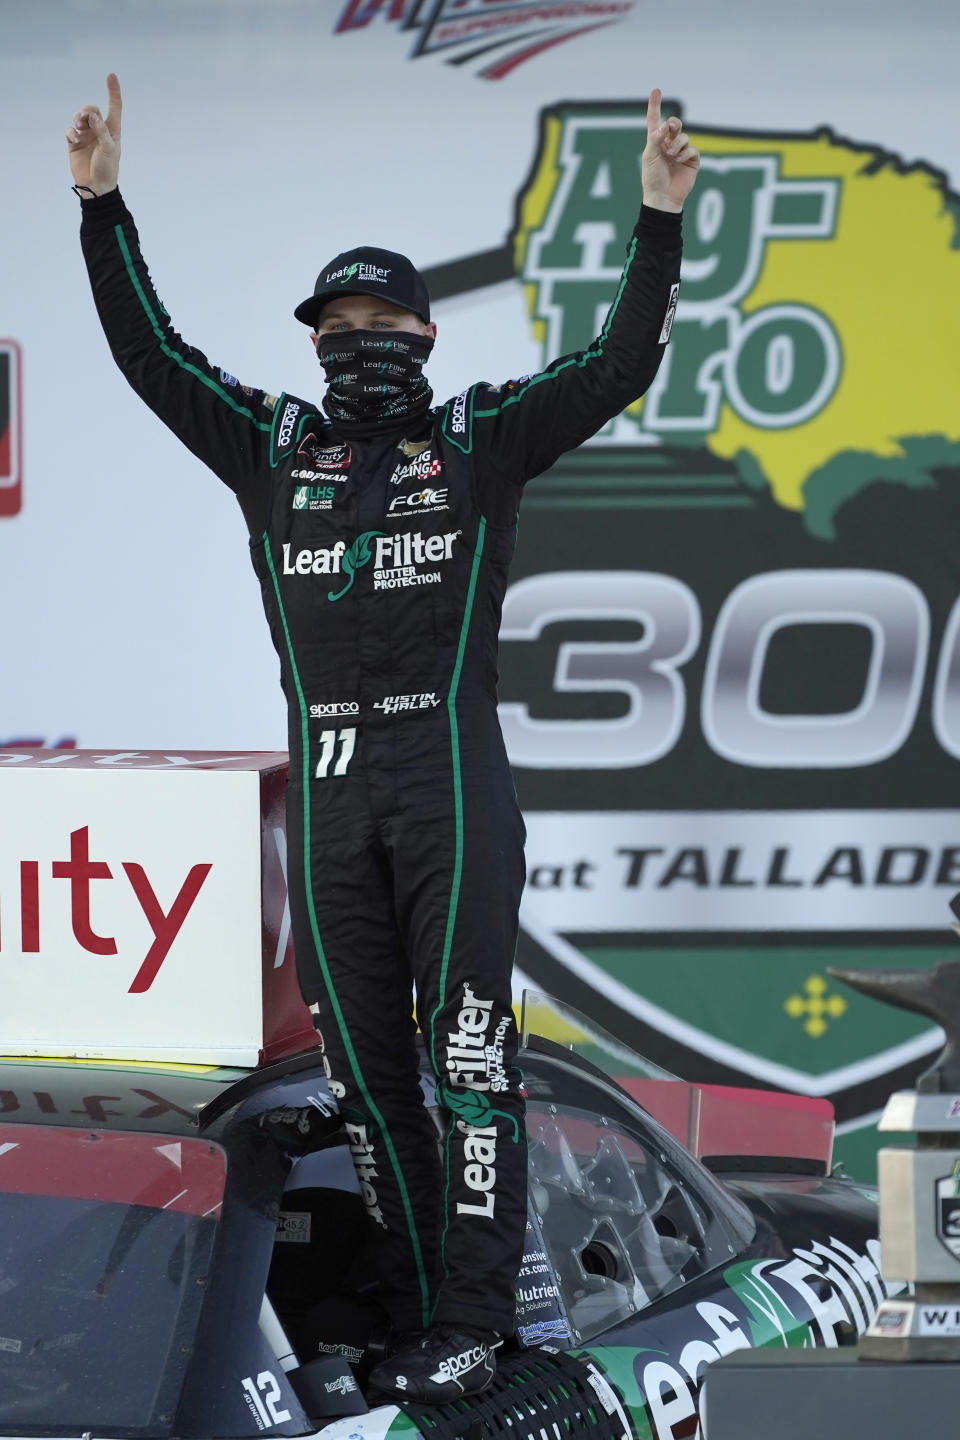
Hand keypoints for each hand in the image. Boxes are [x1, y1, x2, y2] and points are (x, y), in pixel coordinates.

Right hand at [66, 73, 121, 195]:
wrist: (95, 186)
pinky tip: (75, 139)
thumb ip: (102, 131)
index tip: (111, 76)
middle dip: (88, 110)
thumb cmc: (107, 169)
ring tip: (80, 127)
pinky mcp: (74, 143)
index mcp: (112, 130)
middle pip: (92, 110)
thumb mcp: (109, 149)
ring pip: (80, 117)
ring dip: (79, 118)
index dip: (113, 91)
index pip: (114, 107)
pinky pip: (70, 130)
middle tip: (86, 119)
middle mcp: (99, 131)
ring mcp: (86, 136)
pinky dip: (71, 132)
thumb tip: (94, 116)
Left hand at [641, 88, 699, 212]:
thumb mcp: (649, 155)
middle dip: (674, 124)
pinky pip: (692, 149)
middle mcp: (668, 144)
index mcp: (655, 142)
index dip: (655, 105)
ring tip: (672, 155)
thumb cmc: (652, 178)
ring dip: (678, 143)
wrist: (663, 197)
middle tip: (671, 127)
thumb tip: (666, 125)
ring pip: (684, 137)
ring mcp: (680, 152)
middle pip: (674, 125)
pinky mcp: (691, 161)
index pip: (655, 120)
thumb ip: (656, 138)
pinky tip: (679, 160)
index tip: (656, 90)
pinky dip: (686, 152)